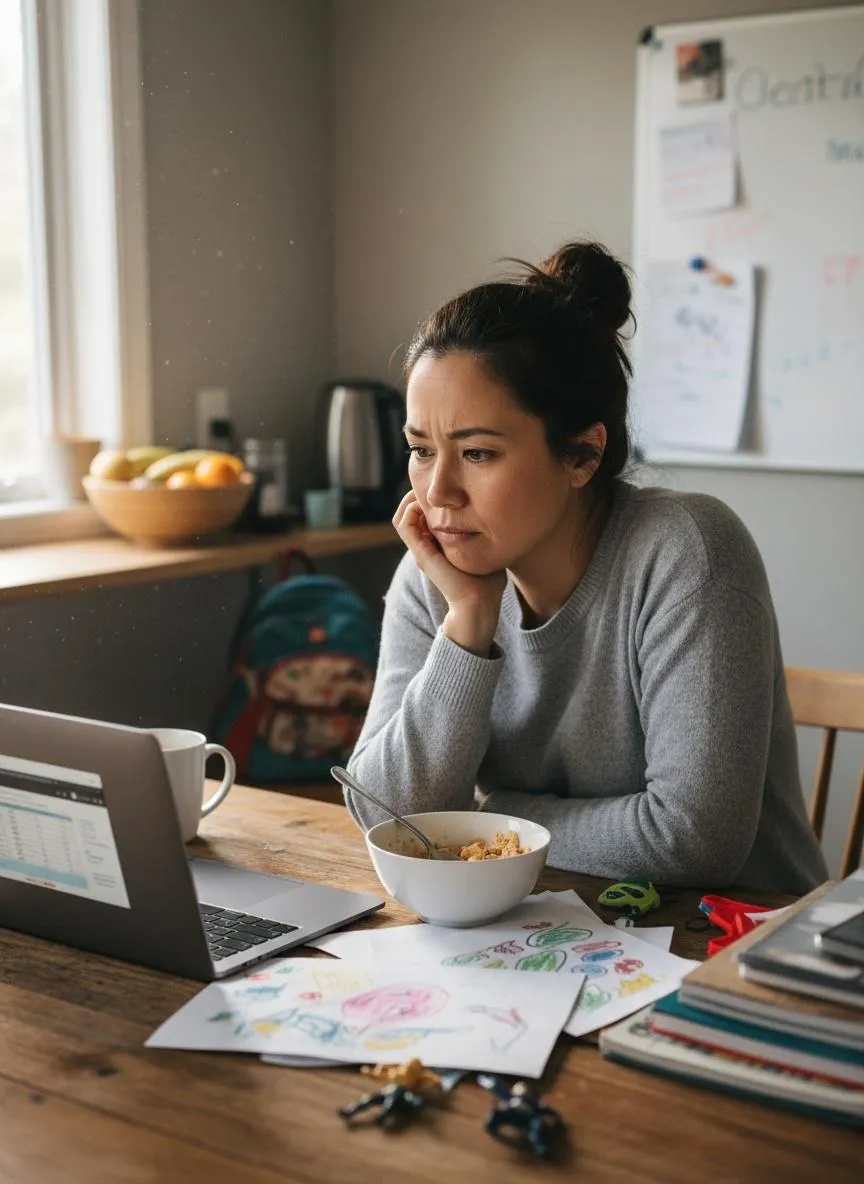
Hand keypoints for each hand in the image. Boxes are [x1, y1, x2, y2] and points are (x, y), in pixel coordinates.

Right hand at [393, 492, 505, 656]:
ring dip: (412, 500)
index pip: (424, 513)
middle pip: (409, 511)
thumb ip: (486, 535)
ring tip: (430, 492)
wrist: (480, 605)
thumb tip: (500, 517)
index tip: (449, 489)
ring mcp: (421, 550)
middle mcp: (426, 547)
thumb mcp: (487, 550)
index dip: (432, 497)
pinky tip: (430, 505)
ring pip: (402, 516)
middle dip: (420, 494)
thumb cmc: (488, 583)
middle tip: (439, 486)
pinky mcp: (421, 554)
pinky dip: (411, 511)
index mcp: (438, 546)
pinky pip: (404, 525)